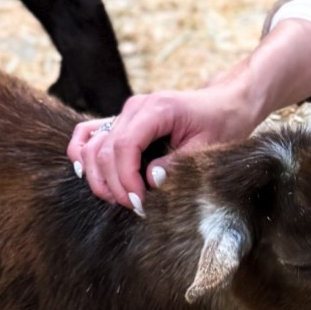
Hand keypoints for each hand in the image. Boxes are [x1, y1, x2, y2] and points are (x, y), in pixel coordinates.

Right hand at [67, 18, 310, 210]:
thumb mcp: (207, 146)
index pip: (124, 146)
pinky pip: (90, 134)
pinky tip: (86, 174)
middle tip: (134, 207)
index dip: (125, 179)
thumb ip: (177, 164)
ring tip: (119, 198)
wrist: (227, 102)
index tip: (138, 202)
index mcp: (157, 108)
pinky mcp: (122, 120)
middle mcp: (135, 107)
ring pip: (93, 146)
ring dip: (99, 177)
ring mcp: (125, 112)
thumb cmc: (222, 122)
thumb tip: (151, 181)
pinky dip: (83, 154)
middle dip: (113, 184)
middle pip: (105, 150)